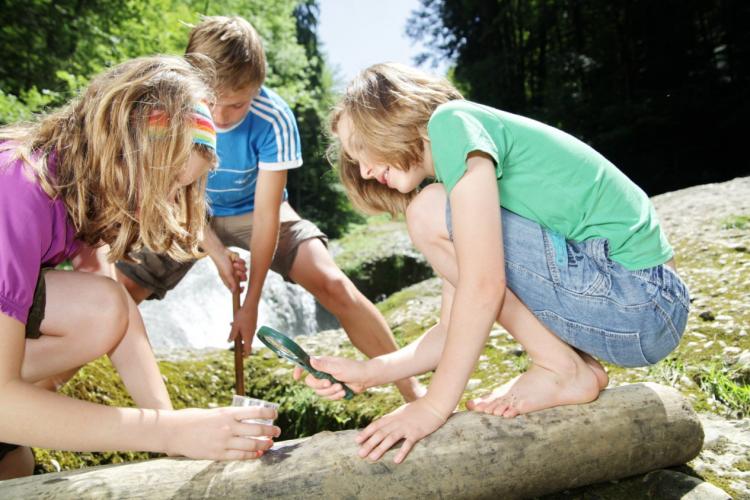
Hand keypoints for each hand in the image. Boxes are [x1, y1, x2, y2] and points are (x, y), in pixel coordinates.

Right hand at [165, 406, 280, 460]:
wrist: (175, 431)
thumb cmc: (194, 419)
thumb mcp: (214, 412)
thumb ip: (230, 416)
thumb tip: (247, 420)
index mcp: (228, 413)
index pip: (256, 411)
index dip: (269, 413)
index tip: (275, 414)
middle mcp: (229, 427)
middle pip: (258, 429)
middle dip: (271, 431)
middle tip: (277, 431)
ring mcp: (224, 441)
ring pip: (252, 444)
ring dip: (264, 444)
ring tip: (270, 443)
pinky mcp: (218, 454)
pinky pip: (240, 456)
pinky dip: (252, 455)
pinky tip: (258, 453)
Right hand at [210, 249, 247, 293]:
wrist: (221, 252)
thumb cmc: (222, 264)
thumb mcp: (227, 275)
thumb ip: (232, 283)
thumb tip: (234, 292)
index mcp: (229, 280)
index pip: (236, 288)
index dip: (240, 289)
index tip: (243, 287)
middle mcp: (234, 275)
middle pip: (244, 279)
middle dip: (242, 276)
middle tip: (237, 272)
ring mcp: (237, 269)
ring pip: (245, 271)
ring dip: (240, 267)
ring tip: (234, 264)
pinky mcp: (240, 262)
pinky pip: (244, 264)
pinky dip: (240, 261)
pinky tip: (235, 260)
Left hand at [229, 303, 257, 356]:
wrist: (250, 305)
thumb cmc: (242, 316)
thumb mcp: (235, 326)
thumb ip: (232, 334)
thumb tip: (229, 341)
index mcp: (247, 336)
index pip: (248, 349)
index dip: (246, 354)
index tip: (243, 358)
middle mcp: (252, 333)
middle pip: (248, 343)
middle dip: (242, 345)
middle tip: (237, 346)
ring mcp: (253, 328)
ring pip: (247, 335)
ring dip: (241, 335)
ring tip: (232, 327)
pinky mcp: (253, 324)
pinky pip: (248, 330)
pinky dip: (242, 330)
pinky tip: (236, 323)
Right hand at [292, 356, 368, 399]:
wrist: (365, 378)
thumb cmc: (353, 369)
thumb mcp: (338, 367)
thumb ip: (323, 365)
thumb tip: (310, 360)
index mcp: (322, 363)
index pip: (305, 365)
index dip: (298, 370)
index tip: (296, 377)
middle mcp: (322, 372)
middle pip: (310, 383)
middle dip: (320, 386)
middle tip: (330, 383)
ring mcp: (327, 382)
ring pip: (319, 392)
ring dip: (330, 392)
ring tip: (341, 387)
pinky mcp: (332, 390)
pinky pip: (327, 397)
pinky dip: (335, 396)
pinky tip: (343, 392)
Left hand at [355, 398, 447, 463]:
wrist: (434, 404)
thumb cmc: (418, 409)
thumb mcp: (402, 411)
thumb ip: (393, 418)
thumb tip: (383, 425)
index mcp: (393, 416)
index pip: (376, 425)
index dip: (366, 433)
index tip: (356, 441)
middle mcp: (397, 422)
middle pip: (380, 433)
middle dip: (369, 444)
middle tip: (360, 454)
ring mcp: (406, 427)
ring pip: (390, 438)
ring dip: (380, 448)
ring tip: (372, 458)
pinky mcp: (416, 433)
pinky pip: (408, 444)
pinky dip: (402, 452)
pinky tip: (396, 461)